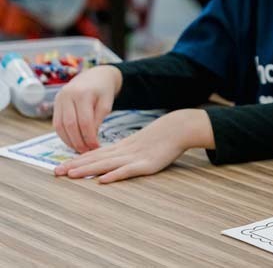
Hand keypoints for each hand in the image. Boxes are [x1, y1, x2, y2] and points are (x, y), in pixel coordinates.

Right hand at [53, 65, 121, 153]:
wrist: (96, 75)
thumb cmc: (104, 90)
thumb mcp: (107, 102)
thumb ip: (99, 118)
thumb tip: (91, 137)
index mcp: (82, 94)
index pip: (84, 121)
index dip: (89, 137)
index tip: (96, 147)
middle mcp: (67, 96)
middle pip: (70, 125)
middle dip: (78, 141)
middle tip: (87, 152)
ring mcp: (59, 99)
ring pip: (60, 126)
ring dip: (69, 141)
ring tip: (80, 149)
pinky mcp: (55, 104)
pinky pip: (56, 124)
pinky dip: (63, 135)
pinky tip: (72, 142)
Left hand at [54, 109, 211, 182]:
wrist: (178, 128)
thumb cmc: (161, 137)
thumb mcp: (140, 144)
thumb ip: (126, 152)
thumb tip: (112, 161)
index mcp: (122, 147)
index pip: (95, 154)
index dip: (77, 160)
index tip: (60, 167)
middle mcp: (124, 152)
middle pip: (96, 159)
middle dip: (75, 166)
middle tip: (56, 173)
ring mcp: (134, 157)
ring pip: (107, 164)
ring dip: (88, 170)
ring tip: (72, 175)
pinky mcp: (146, 164)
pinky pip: (128, 171)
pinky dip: (114, 175)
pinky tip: (103, 180)